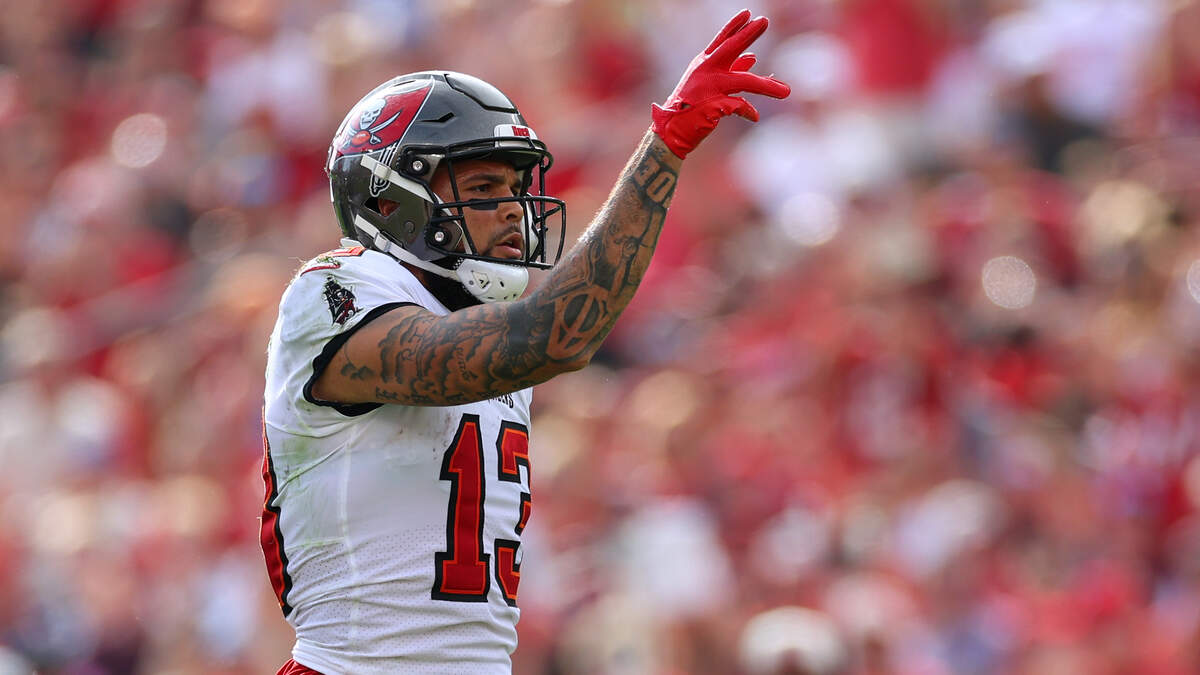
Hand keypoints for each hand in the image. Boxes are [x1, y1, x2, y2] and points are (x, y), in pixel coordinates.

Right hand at [651, 10, 790, 158]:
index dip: (734, 26)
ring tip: (786, 91)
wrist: (670, 131)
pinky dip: (748, 111)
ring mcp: (708, 88)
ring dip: (766, 86)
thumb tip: (752, 57)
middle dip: (748, 34)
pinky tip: (754, 117)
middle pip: (730, 48)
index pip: (721, 40)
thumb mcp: (710, 84)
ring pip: (744, 81)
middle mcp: (705, 71)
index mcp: (703, 64)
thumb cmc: (691, 107)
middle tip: (764, 21)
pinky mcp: (712, 106)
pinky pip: (739, 106)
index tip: (748, 13)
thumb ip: (731, 70)